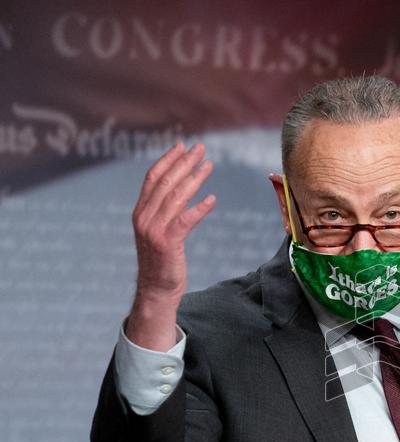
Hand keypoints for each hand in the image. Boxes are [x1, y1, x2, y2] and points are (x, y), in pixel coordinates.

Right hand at [126, 143, 215, 350]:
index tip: (182, 146)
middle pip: (165, 183)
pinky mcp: (167, 244)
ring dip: (194, 178)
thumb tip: (178, 192)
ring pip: (175, 197)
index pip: (153, 179)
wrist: (155, 290)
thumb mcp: (158, 232)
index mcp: (140, 212)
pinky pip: (185, 221)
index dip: (167, 160)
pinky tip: (212, 199)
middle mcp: (144, 218)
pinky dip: (199, 208)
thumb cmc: (161, 261)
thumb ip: (163, 212)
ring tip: (209, 165)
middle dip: (183, 163)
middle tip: (200, 148)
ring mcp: (154, 231)